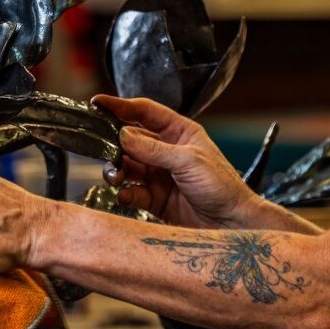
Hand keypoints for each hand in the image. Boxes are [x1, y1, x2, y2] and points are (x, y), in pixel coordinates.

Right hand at [92, 95, 260, 229]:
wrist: (231, 224)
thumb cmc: (222, 186)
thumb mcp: (188, 161)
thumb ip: (153, 148)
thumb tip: (123, 135)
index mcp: (179, 132)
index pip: (145, 112)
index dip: (121, 106)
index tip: (98, 104)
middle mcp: (166, 151)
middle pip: (130, 140)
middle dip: (114, 144)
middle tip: (104, 150)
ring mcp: (159, 175)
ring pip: (127, 166)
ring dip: (117, 170)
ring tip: (116, 176)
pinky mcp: (154, 198)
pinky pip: (131, 191)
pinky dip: (124, 192)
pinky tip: (125, 194)